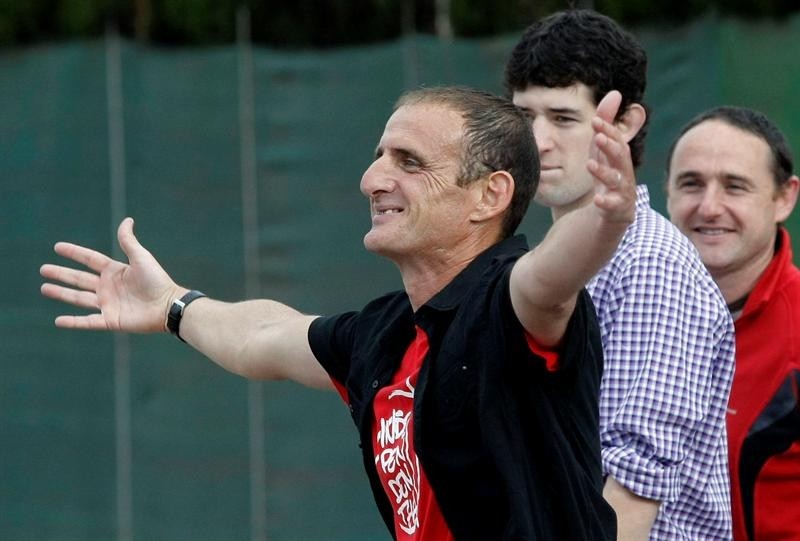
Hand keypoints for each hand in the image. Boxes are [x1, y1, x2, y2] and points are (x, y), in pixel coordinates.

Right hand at [40, 217, 183, 332]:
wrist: (166, 305)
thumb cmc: (157, 280)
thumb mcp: (141, 257)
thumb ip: (128, 241)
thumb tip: (127, 219)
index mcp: (115, 271)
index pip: (90, 260)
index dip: (74, 253)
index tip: (57, 247)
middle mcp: (109, 287)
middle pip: (79, 279)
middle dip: (62, 274)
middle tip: (43, 269)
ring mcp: (108, 304)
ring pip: (79, 298)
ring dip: (61, 293)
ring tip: (44, 288)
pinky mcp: (110, 320)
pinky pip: (87, 322)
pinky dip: (72, 322)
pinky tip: (58, 320)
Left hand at [586, 90, 636, 224]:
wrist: (613, 211)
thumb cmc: (608, 173)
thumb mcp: (602, 148)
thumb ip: (606, 123)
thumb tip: (615, 93)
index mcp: (620, 156)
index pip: (616, 140)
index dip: (608, 130)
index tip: (595, 121)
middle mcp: (624, 172)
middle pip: (620, 157)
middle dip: (610, 147)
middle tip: (598, 137)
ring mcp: (622, 191)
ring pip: (615, 181)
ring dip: (603, 172)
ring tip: (590, 165)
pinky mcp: (617, 209)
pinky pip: (613, 206)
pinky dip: (606, 202)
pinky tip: (597, 199)